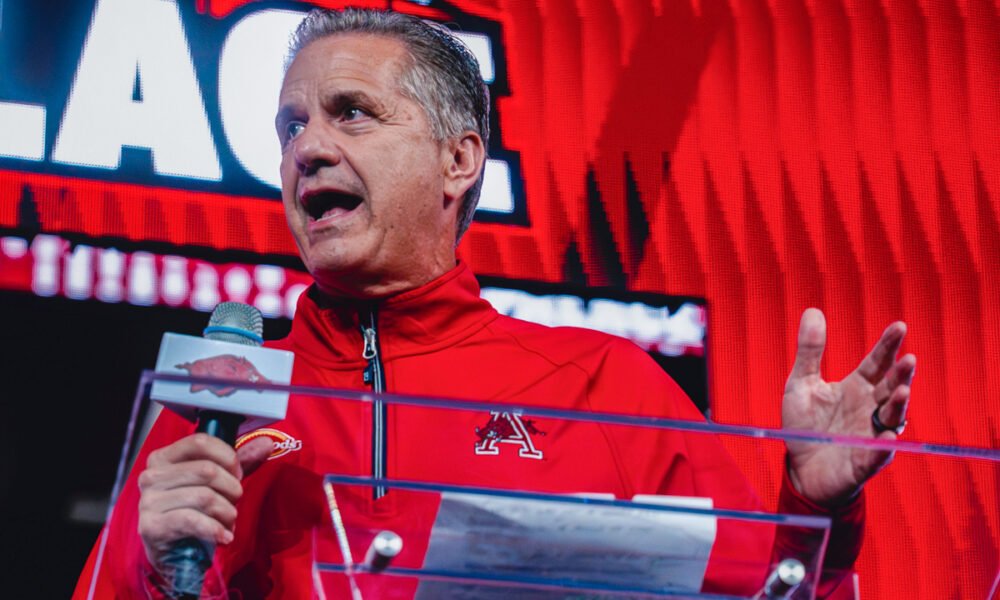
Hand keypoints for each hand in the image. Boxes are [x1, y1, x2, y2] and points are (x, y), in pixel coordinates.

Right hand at [137, 432, 272, 569]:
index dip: (227, 456)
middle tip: (235, 500)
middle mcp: (151, 476)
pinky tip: (223, 535)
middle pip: (207, 470)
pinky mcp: (151, 525)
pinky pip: (192, 520)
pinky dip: (215, 529)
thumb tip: (266, 443)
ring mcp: (149, 501)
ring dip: (227, 511)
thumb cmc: (193, 508)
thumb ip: (240, 462)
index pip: (200, 442)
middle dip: (231, 488)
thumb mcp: (217, 481)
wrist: (170, 549)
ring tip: (229, 520)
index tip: (237, 473)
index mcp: (164, 457)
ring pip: (204, 496)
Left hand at [782, 309, 915, 506]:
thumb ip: (810, 351)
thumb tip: (813, 310)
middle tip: (909, 358)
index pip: (877, 363)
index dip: (888, 346)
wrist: (801, 468)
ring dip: (897, 405)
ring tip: (901, 391)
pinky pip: (876, 456)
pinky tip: (886, 438)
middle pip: (890, 387)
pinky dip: (882, 448)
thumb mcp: (801, 384)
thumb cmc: (805, 425)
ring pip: (892, 418)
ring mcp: (871, 435)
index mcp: (857, 388)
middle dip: (900, 374)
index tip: (899, 326)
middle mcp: (870, 409)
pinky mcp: (865, 462)